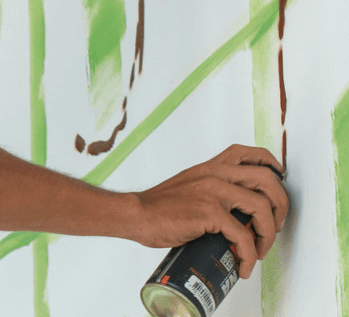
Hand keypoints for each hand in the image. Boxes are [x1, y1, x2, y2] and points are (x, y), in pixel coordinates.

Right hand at [131, 144, 288, 278]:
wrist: (137, 215)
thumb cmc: (160, 207)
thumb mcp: (189, 186)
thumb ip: (212, 190)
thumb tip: (238, 214)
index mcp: (210, 167)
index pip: (248, 153)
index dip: (271, 165)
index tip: (279, 181)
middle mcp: (214, 174)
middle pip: (266, 179)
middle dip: (281, 205)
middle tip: (276, 225)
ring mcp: (212, 192)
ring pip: (262, 206)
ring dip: (269, 233)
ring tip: (261, 249)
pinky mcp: (208, 212)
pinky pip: (243, 235)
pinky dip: (249, 254)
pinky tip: (244, 264)